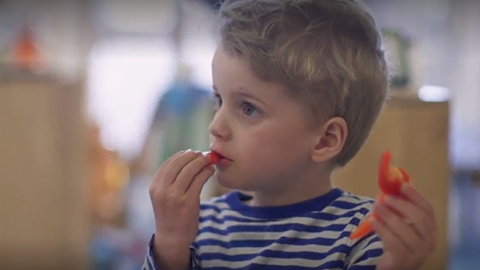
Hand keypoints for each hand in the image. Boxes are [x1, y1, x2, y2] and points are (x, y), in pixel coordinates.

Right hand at [149, 150, 214, 269]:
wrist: (172, 238)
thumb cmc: (170, 214)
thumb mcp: (163, 196)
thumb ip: (169, 180)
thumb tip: (187, 158)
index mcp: (154, 187)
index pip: (168, 163)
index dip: (181, 155)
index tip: (191, 152)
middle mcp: (162, 190)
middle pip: (178, 164)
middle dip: (192, 156)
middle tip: (202, 154)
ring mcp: (175, 197)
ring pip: (190, 170)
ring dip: (201, 162)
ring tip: (208, 160)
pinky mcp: (188, 203)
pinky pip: (199, 181)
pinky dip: (206, 172)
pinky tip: (210, 171)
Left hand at [372, 184, 436, 269]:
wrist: (394, 266)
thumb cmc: (397, 241)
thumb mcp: (400, 224)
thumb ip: (398, 208)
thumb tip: (388, 188)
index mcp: (430, 228)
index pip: (428, 208)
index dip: (416, 195)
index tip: (402, 185)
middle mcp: (430, 240)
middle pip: (420, 219)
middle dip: (401, 205)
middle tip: (385, 198)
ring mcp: (419, 252)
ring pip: (406, 231)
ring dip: (389, 216)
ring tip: (376, 207)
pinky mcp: (405, 260)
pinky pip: (394, 243)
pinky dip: (382, 230)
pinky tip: (373, 221)